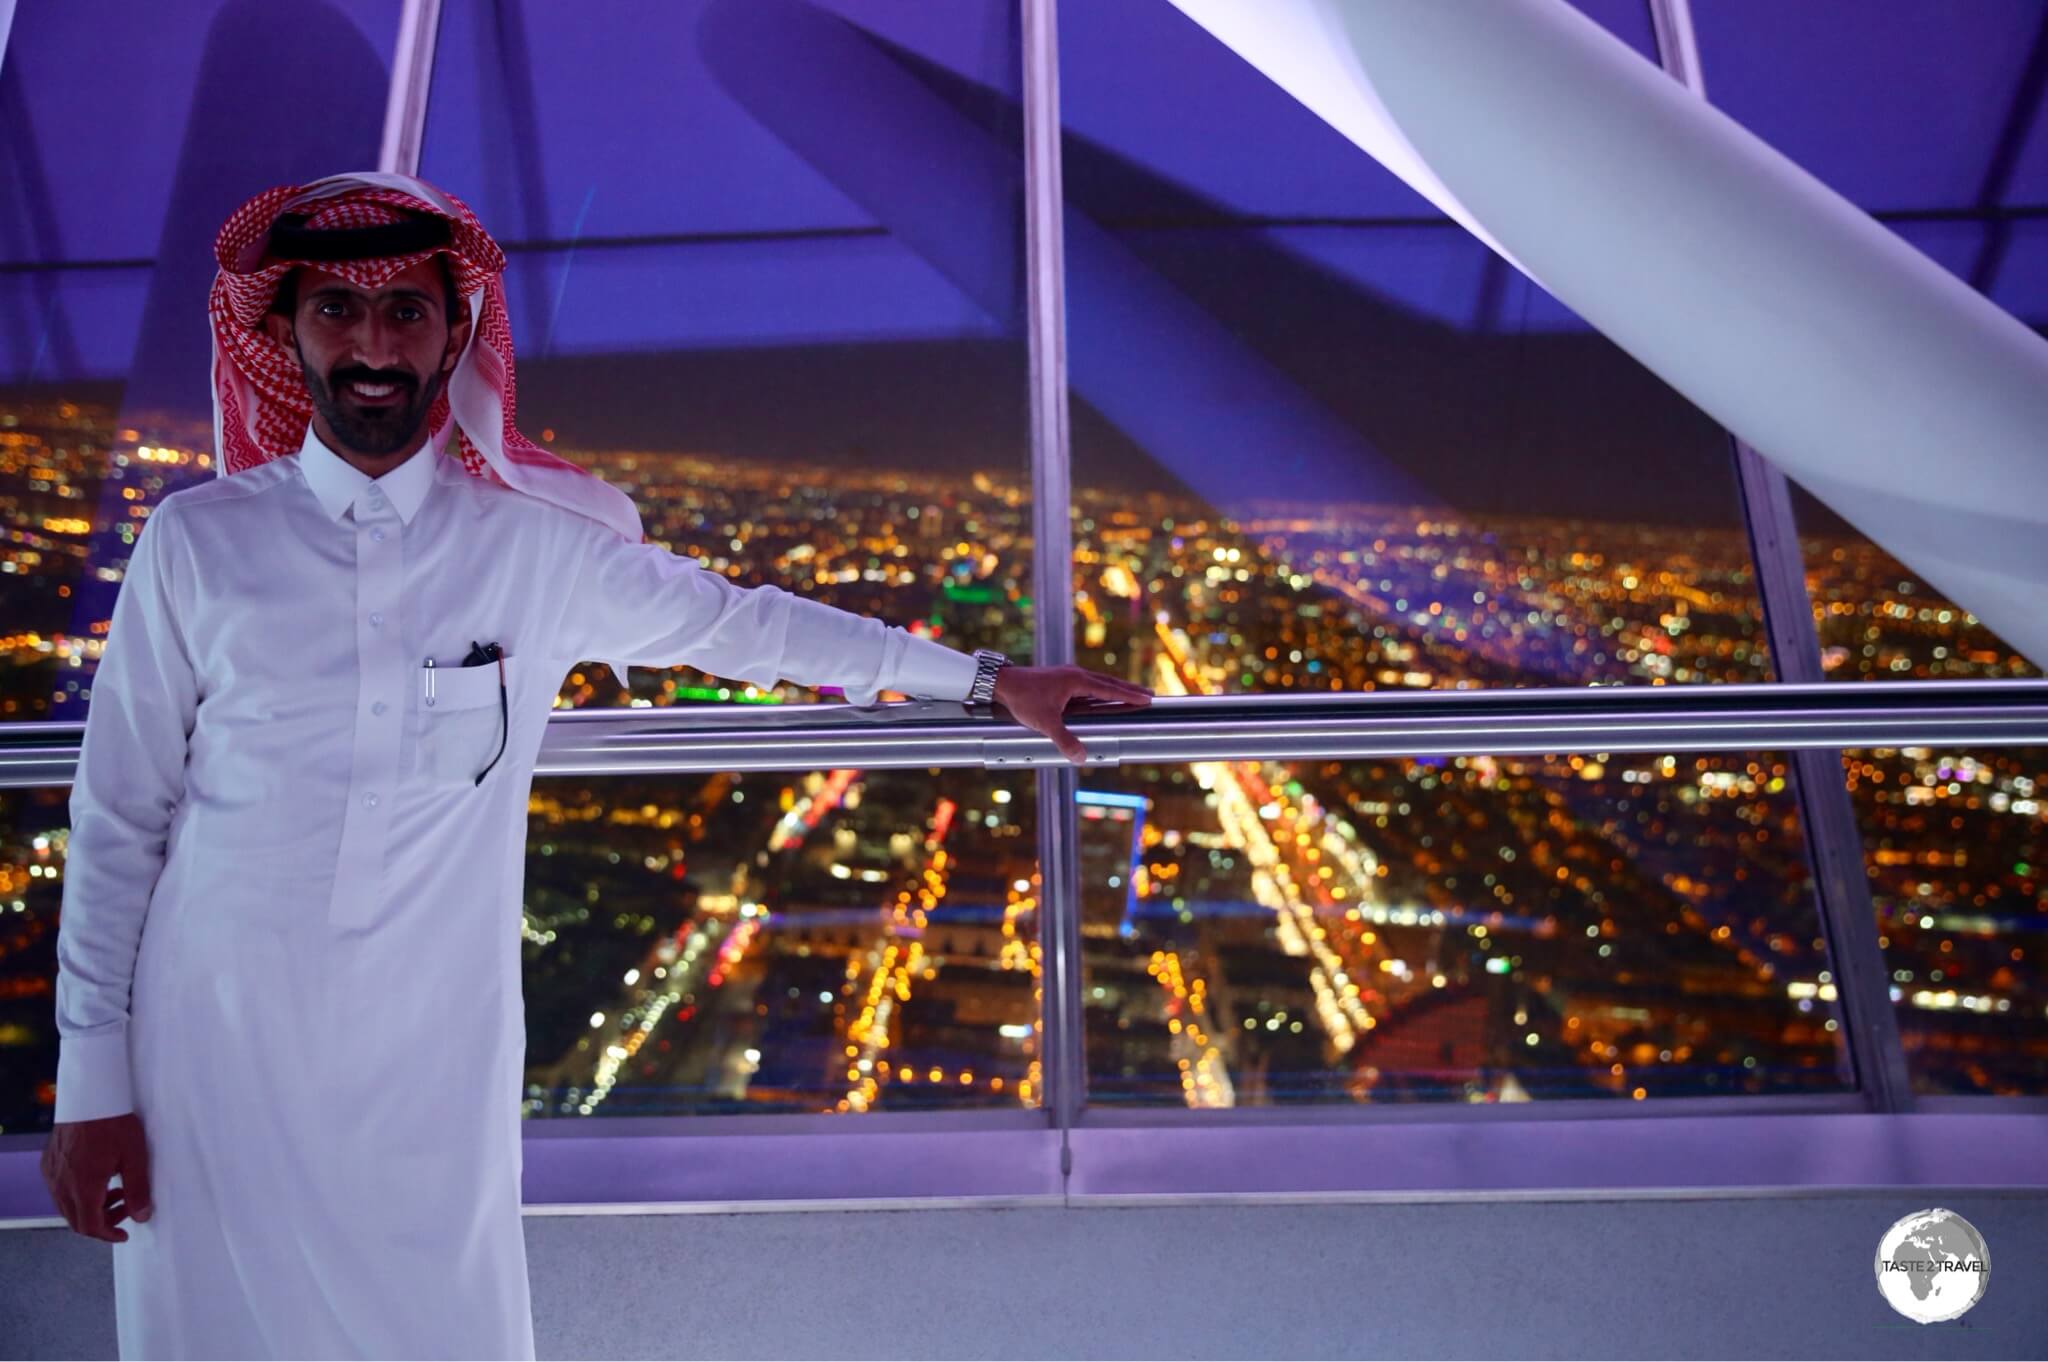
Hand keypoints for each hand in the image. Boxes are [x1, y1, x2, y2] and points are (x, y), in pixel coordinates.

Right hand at [41, 1111, 152, 1242]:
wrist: (89, 1097)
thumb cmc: (114, 1124)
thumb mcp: (135, 1156)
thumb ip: (138, 1189)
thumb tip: (142, 1217)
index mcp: (83, 1187)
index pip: (89, 1226)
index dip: (107, 1235)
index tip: (124, 1234)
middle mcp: (61, 1185)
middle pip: (76, 1220)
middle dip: (102, 1222)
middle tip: (126, 1208)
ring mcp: (51, 1174)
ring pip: (66, 1206)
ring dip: (90, 1208)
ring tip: (116, 1191)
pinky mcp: (48, 1164)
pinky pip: (59, 1190)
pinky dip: (78, 1195)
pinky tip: (98, 1179)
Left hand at [990, 664, 1152, 763]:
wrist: (1002, 683)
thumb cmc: (1023, 699)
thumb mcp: (1045, 722)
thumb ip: (1064, 740)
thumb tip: (1081, 757)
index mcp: (1076, 681)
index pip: (1110, 689)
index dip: (1129, 695)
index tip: (1147, 698)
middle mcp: (1075, 674)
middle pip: (1109, 682)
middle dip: (1129, 689)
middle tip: (1148, 694)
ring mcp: (1068, 675)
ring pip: (1099, 682)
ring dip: (1116, 688)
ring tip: (1130, 694)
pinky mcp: (1061, 678)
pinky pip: (1088, 684)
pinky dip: (1101, 689)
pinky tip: (1102, 696)